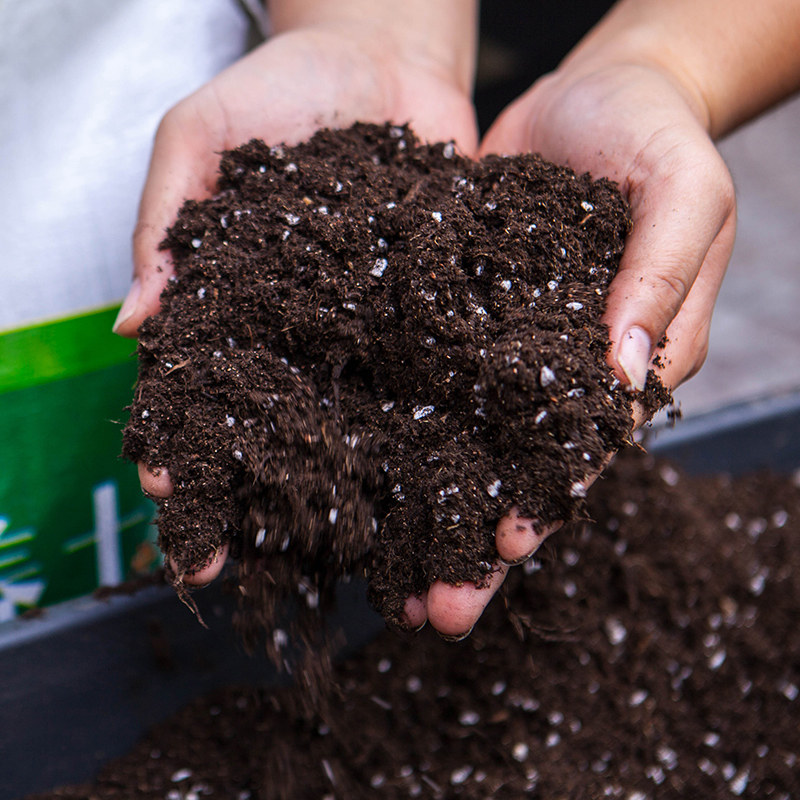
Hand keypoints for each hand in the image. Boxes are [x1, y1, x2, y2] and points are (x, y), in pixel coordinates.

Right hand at [117, 16, 478, 586]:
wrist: (383, 55)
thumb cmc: (279, 87)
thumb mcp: (202, 136)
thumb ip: (169, 221)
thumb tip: (138, 325)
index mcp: (248, 309)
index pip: (213, 402)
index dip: (200, 467)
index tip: (190, 534)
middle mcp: (316, 336)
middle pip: (299, 435)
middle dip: (289, 506)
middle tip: (284, 575)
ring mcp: (384, 331)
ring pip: (382, 425)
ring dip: (387, 495)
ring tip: (398, 569)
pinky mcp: (447, 313)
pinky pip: (452, 375)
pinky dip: (464, 426)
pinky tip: (475, 483)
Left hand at [412, 58, 736, 638]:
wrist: (601, 93)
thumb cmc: (657, 141)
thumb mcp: (684, 197)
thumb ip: (659, 283)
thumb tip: (621, 375)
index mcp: (616, 364)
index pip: (578, 453)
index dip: (542, 504)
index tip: (501, 552)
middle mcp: (548, 370)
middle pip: (506, 468)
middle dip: (469, 541)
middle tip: (428, 612)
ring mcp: (493, 345)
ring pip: (452, 435)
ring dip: (416, 502)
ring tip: (371, 569)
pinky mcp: (448, 309)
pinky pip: (414, 367)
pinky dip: (384, 413)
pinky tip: (345, 457)